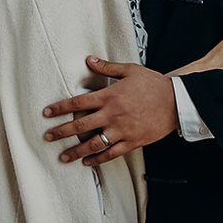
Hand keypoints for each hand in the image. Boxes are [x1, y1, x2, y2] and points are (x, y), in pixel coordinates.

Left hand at [42, 57, 177, 165]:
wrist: (176, 101)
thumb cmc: (153, 84)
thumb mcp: (130, 70)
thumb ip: (107, 67)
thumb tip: (88, 60)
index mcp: (110, 96)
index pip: (78, 103)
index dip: (60, 108)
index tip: (46, 113)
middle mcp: (112, 115)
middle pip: (80, 126)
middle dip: (61, 132)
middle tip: (48, 137)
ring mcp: (121, 130)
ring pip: (93, 144)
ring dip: (76, 152)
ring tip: (63, 157)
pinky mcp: (132, 141)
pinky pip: (111, 153)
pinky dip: (98, 159)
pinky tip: (88, 163)